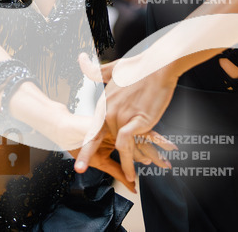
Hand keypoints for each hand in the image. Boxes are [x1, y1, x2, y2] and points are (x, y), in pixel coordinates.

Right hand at [53, 108, 172, 192]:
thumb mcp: (101, 161)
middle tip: (169, 165)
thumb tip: (134, 187)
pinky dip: (139, 147)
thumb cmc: (79, 143)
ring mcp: (118, 126)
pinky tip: (148, 157)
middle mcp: (122, 130)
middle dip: (158, 155)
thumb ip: (118, 171)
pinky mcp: (113, 125)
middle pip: (144, 142)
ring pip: (140, 140)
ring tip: (165, 163)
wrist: (64, 130)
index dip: (155, 151)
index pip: (141, 143)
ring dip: (154, 153)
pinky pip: (129, 136)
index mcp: (120, 135)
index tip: (166, 159)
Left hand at [74, 54, 178, 188]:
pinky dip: (130, 160)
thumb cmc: (140, 67)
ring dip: (129, 164)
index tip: (79, 166)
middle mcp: (109, 112)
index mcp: (104, 104)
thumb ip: (96, 71)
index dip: (86, 150)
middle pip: (112, 142)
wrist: (158, 66)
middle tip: (130, 174)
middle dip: (123, 157)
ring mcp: (121, 117)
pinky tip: (134, 172)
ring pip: (121, 147)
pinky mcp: (136, 121)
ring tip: (131, 179)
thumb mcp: (113, 69)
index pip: (93, 131)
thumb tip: (81, 59)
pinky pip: (128, 146)